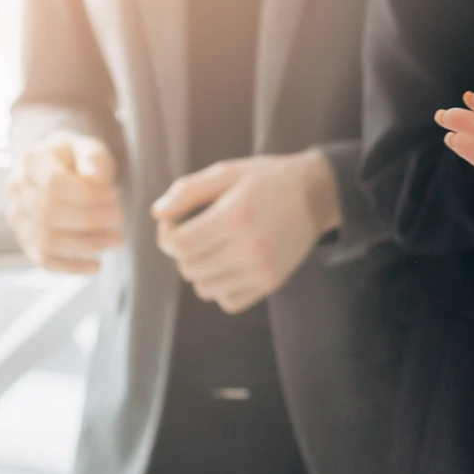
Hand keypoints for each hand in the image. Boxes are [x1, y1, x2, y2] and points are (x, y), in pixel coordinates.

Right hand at [6, 135, 124, 273]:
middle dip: (90, 220)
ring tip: (116, 239)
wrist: (66, 169)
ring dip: (86, 244)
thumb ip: (94, 159)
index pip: (54, 186)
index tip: (115, 197)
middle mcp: (16, 189)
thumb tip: (94, 179)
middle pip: (49, 214)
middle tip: (120, 219)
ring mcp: (18, 217)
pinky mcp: (26, 240)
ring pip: (47, 240)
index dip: (87, 196)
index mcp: (31, 160)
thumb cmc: (81, 159)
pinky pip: (44, 260)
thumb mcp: (91, 149)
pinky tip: (97, 265)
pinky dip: (71, 267)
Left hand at [151, 151, 338, 313]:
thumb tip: (157, 214)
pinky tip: (229, 265)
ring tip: (214, 248)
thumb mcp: (227, 172)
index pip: (179, 245)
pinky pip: (228, 301)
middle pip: (189, 268)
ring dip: (201, 270)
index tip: (175, 224)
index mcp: (235, 217)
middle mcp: (250, 248)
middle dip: (182, 252)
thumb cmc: (266, 180)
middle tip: (195, 233)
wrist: (316, 195)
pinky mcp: (271, 283)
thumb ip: (188, 190)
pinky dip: (221, 287)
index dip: (167, 236)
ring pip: (204, 289)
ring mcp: (263, 270)